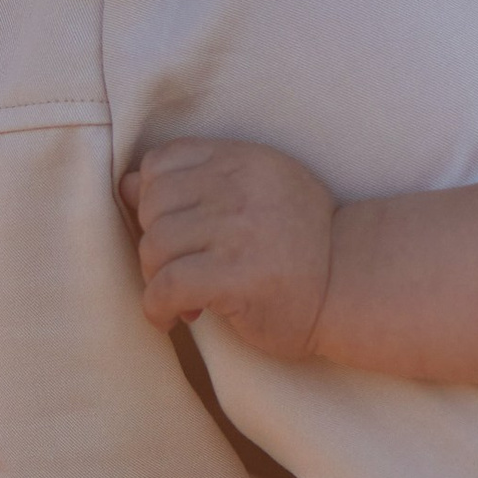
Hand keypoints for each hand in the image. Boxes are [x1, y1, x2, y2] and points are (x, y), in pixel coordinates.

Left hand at [127, 138, 337, 359]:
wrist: (352, 283)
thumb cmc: (300, 241)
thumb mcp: (258, 190)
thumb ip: (199, 181)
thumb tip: (126, 184)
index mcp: (242, 159)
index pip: (161, 163)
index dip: (152, 199)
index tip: (172, 229)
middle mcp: (239, 186)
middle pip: (151, 205)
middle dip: (153, 242)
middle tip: (177, 268)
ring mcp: (238, 230)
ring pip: (154, 247)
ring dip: (156, 278)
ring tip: (181, 296)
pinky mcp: (236, 276)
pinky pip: (167, 286)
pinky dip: (157, 307)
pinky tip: (172, 318)